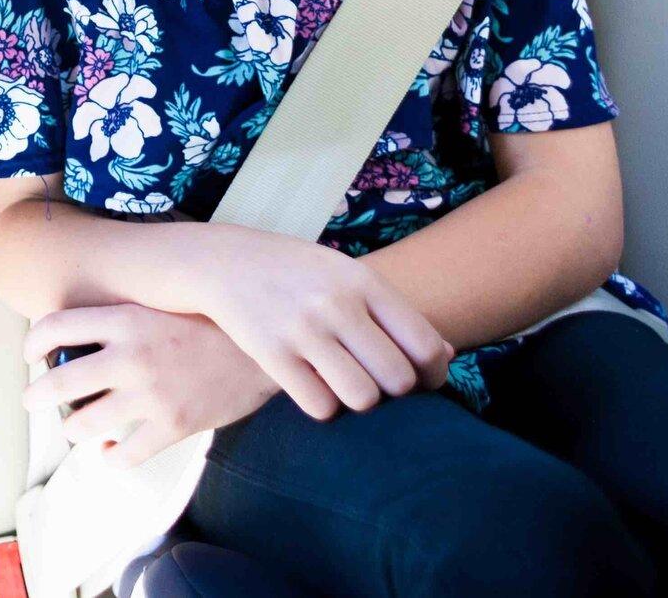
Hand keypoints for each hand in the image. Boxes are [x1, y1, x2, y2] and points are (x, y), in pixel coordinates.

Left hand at [23, 303, 281, 464]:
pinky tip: (110, 450)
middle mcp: (132, 356)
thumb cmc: (208, 324)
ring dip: (72, 428)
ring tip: (73, 426)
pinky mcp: (174, 426)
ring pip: (84, 424)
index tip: (30, 356)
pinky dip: (111, 457)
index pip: (55, 327)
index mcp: (126, 318)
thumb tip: (75, 332)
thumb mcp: (160, 306)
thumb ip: (120, 318)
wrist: (267, 348)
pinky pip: (125, 455)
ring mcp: (152, 394)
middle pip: (59, 382)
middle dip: (38, 396)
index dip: (32, 344)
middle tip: (32, 400)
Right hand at [174, 226, 453, 419]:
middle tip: (378, 385)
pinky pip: (319, 406)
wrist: (219, 261)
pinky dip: (323, 406)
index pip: (425, 345)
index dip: (432, 374)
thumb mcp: (344, 273)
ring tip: (346, 388)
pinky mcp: (271, 354)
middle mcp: (337, 303)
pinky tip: (313, 388)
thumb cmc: (294, 272)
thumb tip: (448, 355)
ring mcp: (302, 329)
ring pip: (363, 398)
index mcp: (362, 280)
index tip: (421, 381)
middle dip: (395, 393)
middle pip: (398, 379)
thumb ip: (391, 311)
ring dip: (359, 402)